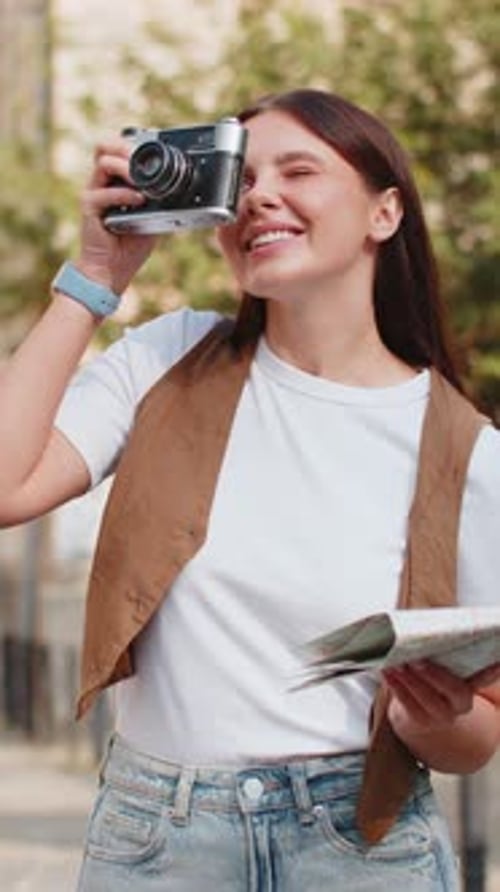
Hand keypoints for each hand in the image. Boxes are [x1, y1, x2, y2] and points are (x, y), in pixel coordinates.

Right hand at [77, 139, 156, 294]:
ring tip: (143, 182)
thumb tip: (182, 191)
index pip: (117, 150)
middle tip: (144, 158)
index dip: (133, 144)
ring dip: (127, 168)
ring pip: (103, 161)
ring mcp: (93, 193)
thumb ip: (160, 202)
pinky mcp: (88, 207)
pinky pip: (104, 192)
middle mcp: (101, 183)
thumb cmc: (129, 247)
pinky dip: (124, 194)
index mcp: (114, 182)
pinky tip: (139, 201)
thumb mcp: (152, 220)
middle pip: (105, 146)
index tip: (154, 149)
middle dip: (127, 147)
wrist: (112, 271)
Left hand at [384, 659, 499, 736]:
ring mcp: (442, 715)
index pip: (485, 676)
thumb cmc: (429, 677)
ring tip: (395, 664)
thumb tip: (426, 625)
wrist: (416, 709)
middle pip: (455, 690)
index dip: (493, 671)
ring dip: (410, 680)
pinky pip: (408, 705)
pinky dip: (396, 687)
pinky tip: (387, 673)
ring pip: (429, 699)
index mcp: (470, 684)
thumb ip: (441, 650)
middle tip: (418, 660)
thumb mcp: (440, 665)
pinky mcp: (421, 721)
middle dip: (436, 675)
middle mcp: (461, 703)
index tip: (498, 660)